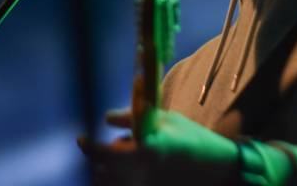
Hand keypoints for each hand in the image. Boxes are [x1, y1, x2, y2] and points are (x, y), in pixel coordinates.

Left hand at [80, 108, 239, 185]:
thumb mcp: (164, 119)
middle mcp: (142, 172)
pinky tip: (129, 167)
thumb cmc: (190, 138)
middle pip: (102, 170)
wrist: (214, 166)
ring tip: (121, 155)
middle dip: (97, 157)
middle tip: (97, 145)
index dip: (89, 147)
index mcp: (146, 150)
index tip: (81, 138)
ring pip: (108, 181)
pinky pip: (121, 185)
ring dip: (106, 169)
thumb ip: (132, 117)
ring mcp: (144, 184)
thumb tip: (107, 118)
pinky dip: (118, 178)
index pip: (105, 153)